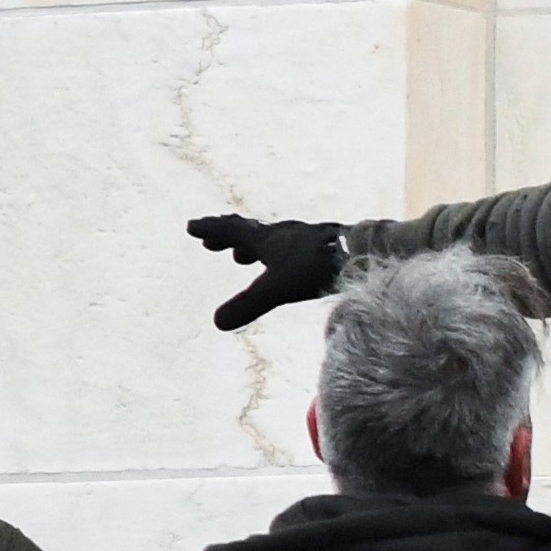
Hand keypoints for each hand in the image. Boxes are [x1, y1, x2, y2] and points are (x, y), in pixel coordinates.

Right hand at [187, 211, 347, 329]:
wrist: (359, 251)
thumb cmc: (315, 267)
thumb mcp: (277, 289)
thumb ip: (249, 305)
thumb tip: (216, 323)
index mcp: (265, 240)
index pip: (231, 232)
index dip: (210, 230)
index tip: (191, 227)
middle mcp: (280, 235)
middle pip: (248, 233)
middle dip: (227, 238)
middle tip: (212, 243)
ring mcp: (302, 239)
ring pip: (270, 240)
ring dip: (252, 245)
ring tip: (243, 256)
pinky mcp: (321, 247)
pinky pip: (290, 247)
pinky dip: (278, 253)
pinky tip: (287, 263)